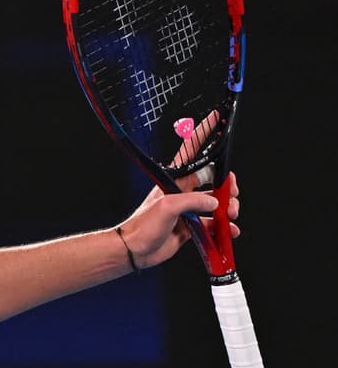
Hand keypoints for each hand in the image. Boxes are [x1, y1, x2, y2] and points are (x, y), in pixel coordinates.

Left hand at [118, 110, 240, 268]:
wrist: (136, 250)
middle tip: (231, 195)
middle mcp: (182, 192)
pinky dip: (224, 227)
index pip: (193, 151)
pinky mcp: (191, 227)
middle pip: (213, 181)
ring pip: (216, 203)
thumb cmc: (143, 225)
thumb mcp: (168, 207)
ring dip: (228, 209)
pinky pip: (214, 224)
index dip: (204, 133)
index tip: (215, 118)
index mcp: (175, 180)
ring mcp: (187, 210)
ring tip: (230, 216)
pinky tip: (230, 231)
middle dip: (227, 186)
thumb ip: (194, 201)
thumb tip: (214, 203)